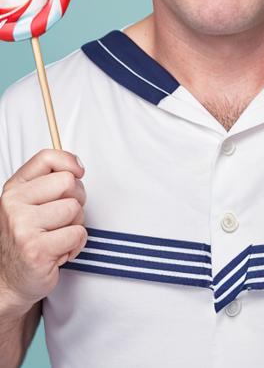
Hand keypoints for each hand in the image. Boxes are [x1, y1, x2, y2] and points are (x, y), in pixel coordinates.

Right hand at [0, 149, 86, 312]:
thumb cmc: (27, 238)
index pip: (47, 157)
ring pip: (75, 209)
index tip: (78, 173)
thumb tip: (77, 166)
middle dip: (76, 199)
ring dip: (75, 225)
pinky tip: (60, 252)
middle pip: (69, 183)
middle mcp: (14, 204)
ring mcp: (23, 226)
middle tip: (64, 217)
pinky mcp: (37, 249)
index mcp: (14, 188)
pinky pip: (78, 234)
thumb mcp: (30, 203)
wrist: (9, 280)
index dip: (70, 162)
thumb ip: (49, 180)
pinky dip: (76, 245)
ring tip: (58, 236)